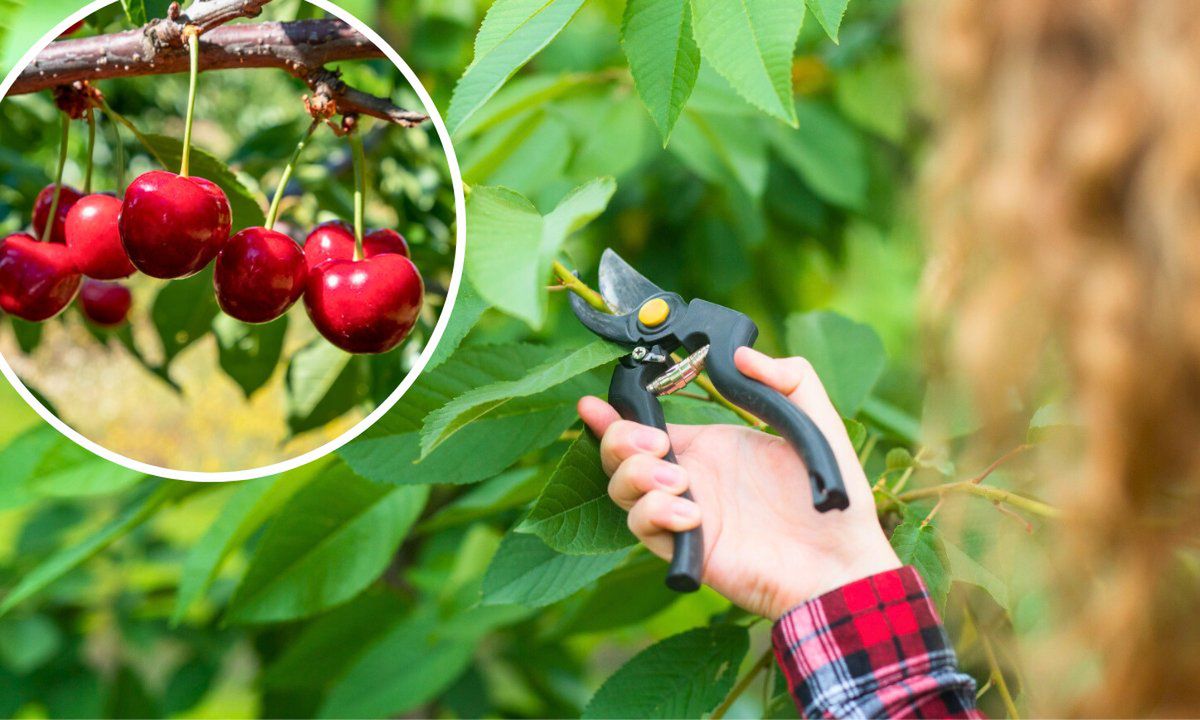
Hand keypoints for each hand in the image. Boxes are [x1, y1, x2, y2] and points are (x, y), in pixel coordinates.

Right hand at [578, 347, 899, 619]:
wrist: (842, 561)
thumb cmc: (833, 498)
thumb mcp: (816, 422)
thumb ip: (788, 377)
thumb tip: (741, 354)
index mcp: (709, 447)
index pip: (644, 426)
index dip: (613, 414)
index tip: (593, 403)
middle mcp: (689, 479)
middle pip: (618, 455)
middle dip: (619, 439)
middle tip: (653, 442)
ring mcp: (684, 514)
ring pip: (621, 491)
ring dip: (637, 477)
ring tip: (680, 481)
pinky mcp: (686, 549)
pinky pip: (643, 528)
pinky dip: (656, 514)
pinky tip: (694, 515)